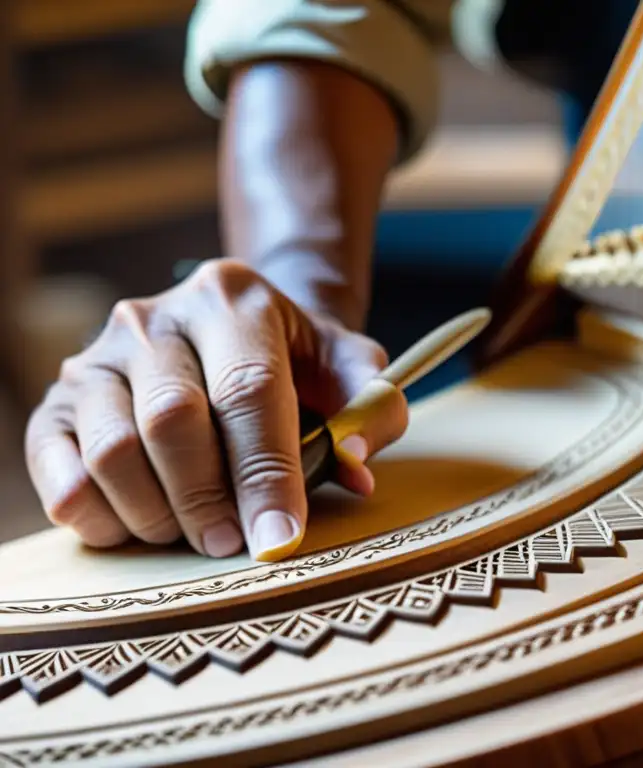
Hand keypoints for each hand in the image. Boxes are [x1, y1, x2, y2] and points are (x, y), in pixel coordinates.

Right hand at [24, 259, 408, 560]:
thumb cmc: (296, 364)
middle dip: (208, 499)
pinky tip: (141, 526)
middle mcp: (154, 319)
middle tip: (233, 544)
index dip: (266, 472)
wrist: (229, 334)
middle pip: (172, 420)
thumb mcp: (347, 369)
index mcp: (232, 300)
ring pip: (112, 450)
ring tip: (195, 534)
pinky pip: (59, 474)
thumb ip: (371, 409)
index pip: (248, 388)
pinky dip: (101, 518)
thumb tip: (354, 467)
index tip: (279, 538)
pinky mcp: (56, 403)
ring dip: (157, 514)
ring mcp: (96, 359)